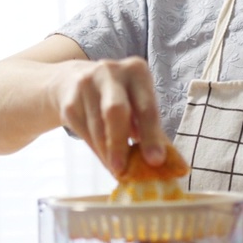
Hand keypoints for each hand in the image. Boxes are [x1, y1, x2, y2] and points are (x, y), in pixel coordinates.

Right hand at [55, 57, 169, 175]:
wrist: (71, 81)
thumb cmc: (117, 96)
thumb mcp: (137, 101)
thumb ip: (152, 129)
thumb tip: (174, 165)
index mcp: (136, 70)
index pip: (146, 107)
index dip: (152, 136)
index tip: (156, 161)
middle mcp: (110, 72)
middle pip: (115, 111)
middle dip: (120, 144)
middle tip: (125, 171)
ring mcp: (86, 85)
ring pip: (98, 128)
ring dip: (108, 154)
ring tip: (119, 170)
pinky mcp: (69, 102)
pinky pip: (85, 134)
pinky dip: (97, 151)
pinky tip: (106, 159)